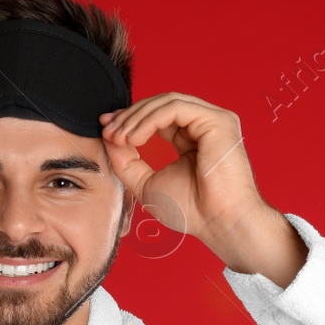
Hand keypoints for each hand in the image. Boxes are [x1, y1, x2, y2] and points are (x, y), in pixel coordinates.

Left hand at [99, 93, 271, 264]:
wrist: (218, 222)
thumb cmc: (191, 210)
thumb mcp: (146, 183)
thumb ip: (126, 161)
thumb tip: (108, 139)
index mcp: (190, 138)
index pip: (156, 117)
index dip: (129, 119)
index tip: (105, 128)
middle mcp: (203, 126)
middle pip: (159, 105)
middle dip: (128, 116)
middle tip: (107, 131)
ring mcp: (213, 121)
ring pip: (166, 102)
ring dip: (136, 117)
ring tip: (119, 137)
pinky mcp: (217, 121)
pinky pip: (176, 108)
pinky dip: (150, 120)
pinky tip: (135, 138)